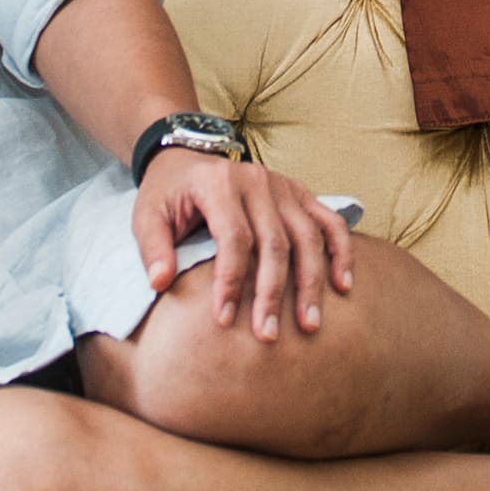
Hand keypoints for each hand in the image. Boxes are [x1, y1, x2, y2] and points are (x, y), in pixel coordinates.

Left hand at [137, 150, 353, 339]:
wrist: (189, 157)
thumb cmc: (169, 194)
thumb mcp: (147, 215)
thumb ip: (153, 248)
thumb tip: (160, 284)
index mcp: (219, 184)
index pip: (233, 238)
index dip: (230, 280)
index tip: (224, 319)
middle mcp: (256, 181)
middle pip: (274, 243)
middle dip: (272, 293)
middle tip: (268, 334)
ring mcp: (283, 186)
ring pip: (307, 237)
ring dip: (310, 283)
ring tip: (308, 323)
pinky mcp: (300, 192)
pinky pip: (330, 221)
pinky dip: (341, 251)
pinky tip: (342, 285)